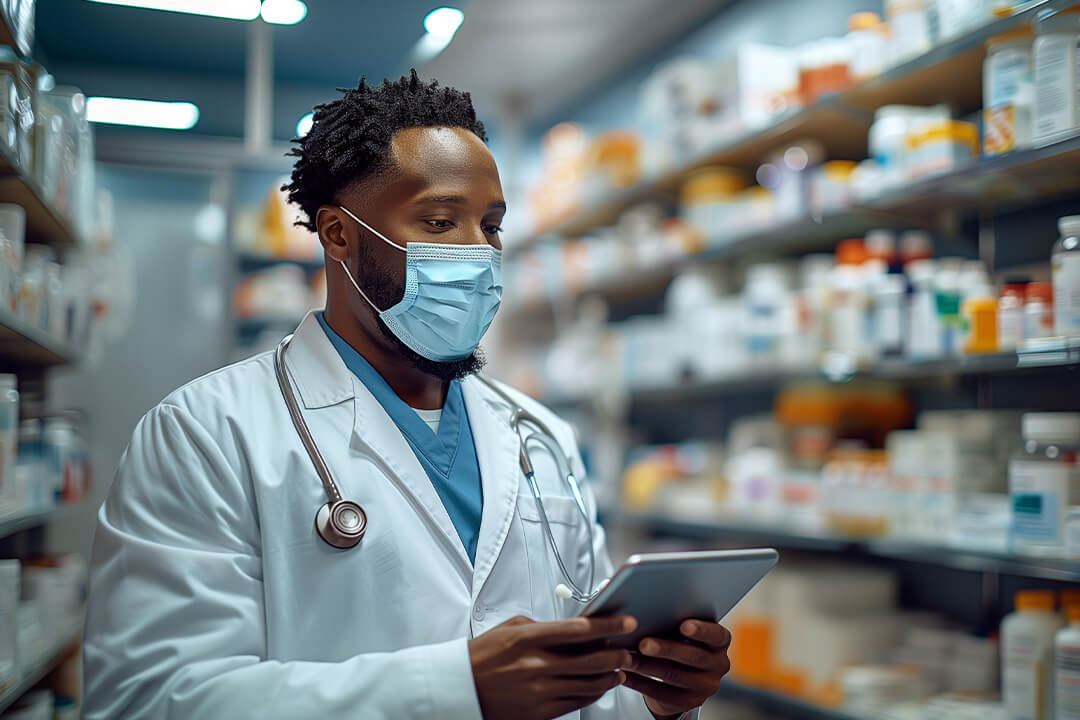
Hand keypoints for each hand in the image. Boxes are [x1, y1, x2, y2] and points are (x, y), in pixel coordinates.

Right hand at [468, 614, 636, 719]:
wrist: (460, 688)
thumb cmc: (483, 656)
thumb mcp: (510, 629)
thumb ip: (543, 627)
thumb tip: (574, 628)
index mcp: (528, 639)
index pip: (579, 630)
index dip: (609, 625)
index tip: (626, 622)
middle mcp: (537, 665)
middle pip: (593, 659)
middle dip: (618, 654)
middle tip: (628, 649)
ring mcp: (539, 691)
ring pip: (590, 684)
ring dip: (611, 675)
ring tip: (620, 668)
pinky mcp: (540, 713)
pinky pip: (578, 702)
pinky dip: (595, 692)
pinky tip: (602, 685)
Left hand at [623, 620, 731, 718]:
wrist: (678, 675)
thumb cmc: (677, 640)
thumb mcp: (682, 631)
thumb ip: (674, 621)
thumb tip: (646, 612)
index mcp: (721, 641)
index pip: (717, 635)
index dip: (701, 631)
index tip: (683, 625)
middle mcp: (719, 664)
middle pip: (692, 656)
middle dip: (666, 649)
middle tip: (643, 643)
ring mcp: (706, 686)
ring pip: (674, 675)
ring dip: (646, 666)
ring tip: (626, 658)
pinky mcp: (689, 702)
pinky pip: (662, 693)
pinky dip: (640, 683)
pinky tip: (625, 675)